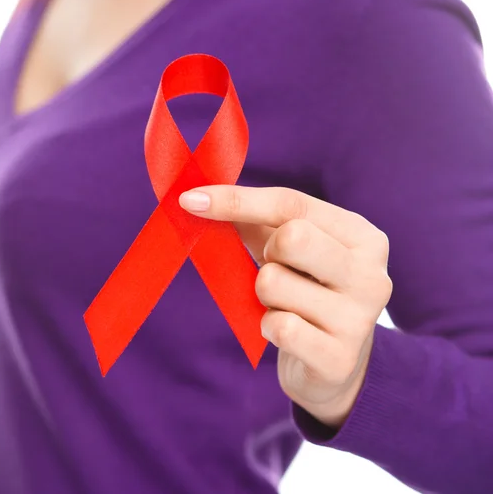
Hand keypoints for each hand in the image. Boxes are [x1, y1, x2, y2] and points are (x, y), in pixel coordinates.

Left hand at [179, 186, 392, 427]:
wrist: (334, 366)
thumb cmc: (308, 293)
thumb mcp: (291, 252)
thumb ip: (258, 221)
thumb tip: (202, 198)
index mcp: (363, 238)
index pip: (292, 204)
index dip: (237, 200)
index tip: (191, 199)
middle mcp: (372, 275)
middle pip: (292, 237)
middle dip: (266, 255)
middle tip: (276, 271)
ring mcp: (359, 319)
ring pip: (273, 283)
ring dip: (264, 296)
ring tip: (286, 307)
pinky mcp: (338, 358)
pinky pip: (278, 326)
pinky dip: (268, 327)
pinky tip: (287, 333)